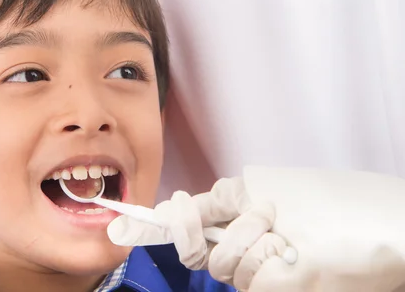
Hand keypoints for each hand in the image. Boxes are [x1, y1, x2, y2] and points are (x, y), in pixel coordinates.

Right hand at [107, 177, 292, 290]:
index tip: (136, 224)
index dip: (159, 228)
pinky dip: (266, 258)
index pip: (179, 229)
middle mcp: (227, 252)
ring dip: (255, 237)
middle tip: (259, 214)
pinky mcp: (262, 289)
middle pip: (197, 252)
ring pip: (225, 263)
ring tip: (280, 229)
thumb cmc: (295, 205)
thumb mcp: (247, 191)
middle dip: (225, 230)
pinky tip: (285, 253)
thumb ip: (211, 201)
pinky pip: (249, 277)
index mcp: (220, 225)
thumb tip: (171, 207)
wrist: (338, 228)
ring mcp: (244, 274)